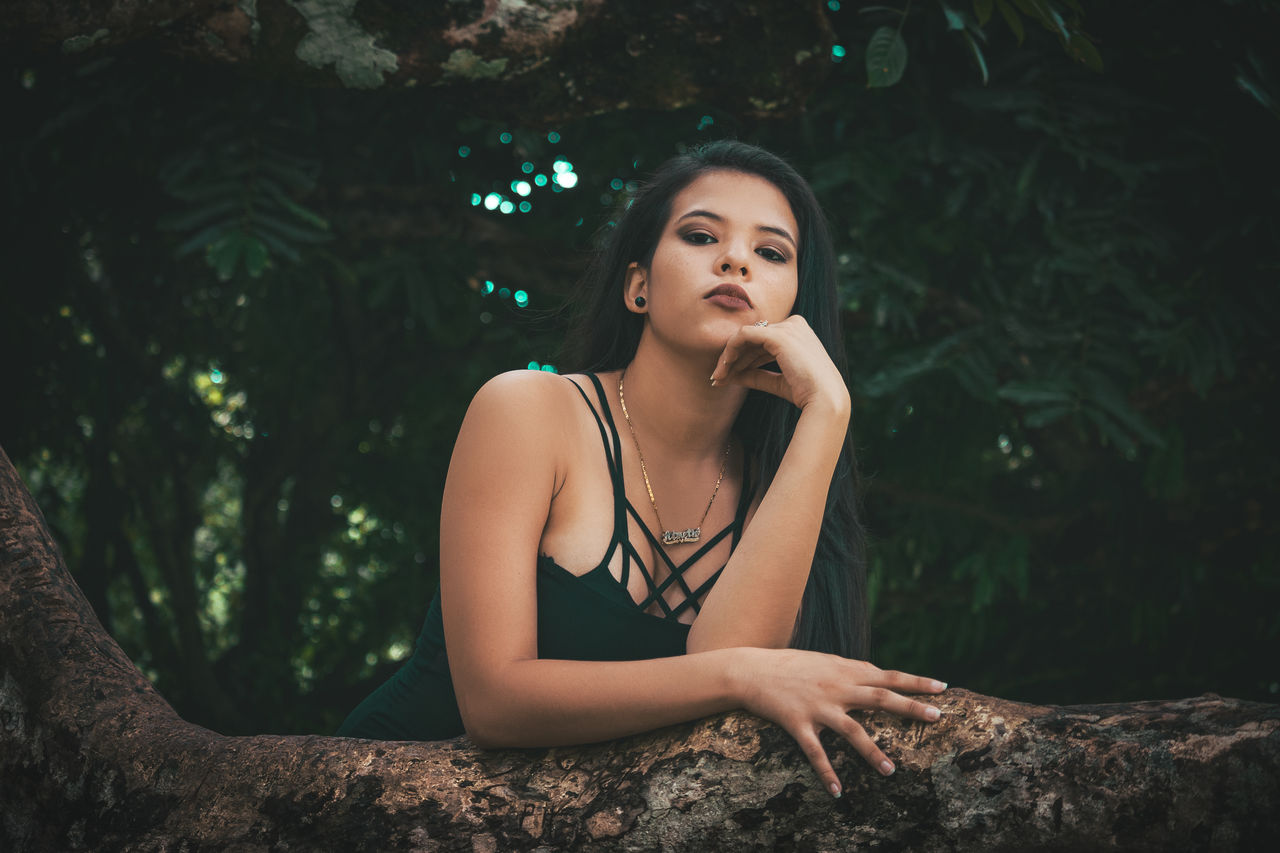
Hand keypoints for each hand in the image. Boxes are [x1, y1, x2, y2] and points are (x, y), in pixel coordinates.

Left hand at [709, 316, 850, 415]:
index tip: (727, 377)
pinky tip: (723, 369)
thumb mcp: (777, 382)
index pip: (762, 342)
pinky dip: (730, 351)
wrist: (824, 399)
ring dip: (728, 359)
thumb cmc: (806, 393)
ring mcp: (786, 327)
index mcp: (798, 332)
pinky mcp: (777, 335)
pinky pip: (743, 336)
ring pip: (745, 337)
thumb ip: (756, 375)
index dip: (743, 358)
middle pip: (752, 339)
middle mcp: (793, 324)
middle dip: (732, 359)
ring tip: (717, 379)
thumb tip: (732, 376)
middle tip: (717, 379)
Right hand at [732, 647, 945, 796]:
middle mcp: (836, 688)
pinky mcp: (798, 723)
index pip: (887, 676)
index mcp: (844, 671)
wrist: (750, 670)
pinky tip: (838, 793)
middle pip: (879, 698)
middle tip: (937, 717)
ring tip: (891, 771)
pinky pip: (815, 753)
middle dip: (909, 708)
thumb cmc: (788, 665)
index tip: (942, 688)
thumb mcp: (823, 660)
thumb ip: (851, 669)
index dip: (915, 682)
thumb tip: (876, 672)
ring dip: (873, 751)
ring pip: (852, 730)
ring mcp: (818, 706)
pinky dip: (827, 773)